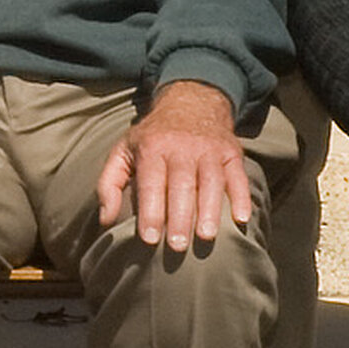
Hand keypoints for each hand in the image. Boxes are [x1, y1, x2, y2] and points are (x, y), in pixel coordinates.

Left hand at [93, 80, 253, 254]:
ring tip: (206, 237)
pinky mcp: (231, 153)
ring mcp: (210, 149)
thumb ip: (110, 184)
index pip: (151, 183)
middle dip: (180, 216)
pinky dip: (242, 197)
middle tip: (177, 247)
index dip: (151, 211)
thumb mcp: (124, 150)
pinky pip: (239, 176)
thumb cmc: (153, 137)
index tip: (149, 238)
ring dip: (209, 210)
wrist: (192, 101)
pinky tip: (241, 219)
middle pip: (182, 185)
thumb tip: (106, 220)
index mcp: (153, 147)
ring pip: (211, 181)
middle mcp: (182, 147)